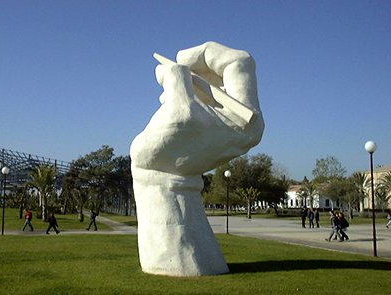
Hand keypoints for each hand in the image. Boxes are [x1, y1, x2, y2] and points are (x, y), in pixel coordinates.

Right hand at [130, 42, 263, 175]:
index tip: (180, 59)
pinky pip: (209, 93)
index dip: (209, 53)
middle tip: (174, 64)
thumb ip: (177, 75)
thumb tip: (170, 66)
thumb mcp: (176, 106)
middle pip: (230, 70)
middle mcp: (245, 119)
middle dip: (199, 63)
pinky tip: (168, 96)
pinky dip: (189, 87)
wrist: (162, 179)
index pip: (238, 65)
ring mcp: (232, 121)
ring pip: (218, 79)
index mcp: (246, 117)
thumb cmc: (170, 149)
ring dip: (191, 75)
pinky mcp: (218, 123)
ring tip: (167, 85)